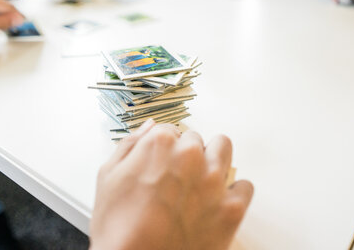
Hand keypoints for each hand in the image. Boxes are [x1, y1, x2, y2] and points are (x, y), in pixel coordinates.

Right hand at [89, 121, 253, 249]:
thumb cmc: (118, 226)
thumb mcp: (108, 176)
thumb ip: (131, 144)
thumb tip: (149, 126)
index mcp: (160, 142)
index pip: (170, 130)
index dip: (164, 148)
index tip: (161, 163)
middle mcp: (191, 155)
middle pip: (196, 140)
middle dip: (187, 154)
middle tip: (177, 178)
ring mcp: (214, 180)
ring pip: (224, 148)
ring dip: (213, 159)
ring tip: (200, 182)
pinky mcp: (232, 207)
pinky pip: (245, 186)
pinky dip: (233, 192)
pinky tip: (217, 203)